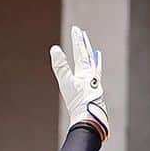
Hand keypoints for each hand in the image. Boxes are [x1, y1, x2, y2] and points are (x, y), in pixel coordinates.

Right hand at [50, 25, 108, 139]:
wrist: (89, 121)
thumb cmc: (78, 103)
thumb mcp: (66, 83)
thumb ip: (61, 66)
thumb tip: (54, 49)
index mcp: (85, 73)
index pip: (80, 53)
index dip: (77, 41)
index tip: (76, 29)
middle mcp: (92, 77)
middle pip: (88, 57)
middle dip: (84, 46)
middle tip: (83, 35)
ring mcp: (94, 86)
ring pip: (94, 68)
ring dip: (92, 59)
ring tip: (95, 54)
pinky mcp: (94, 96)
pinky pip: (95, 81)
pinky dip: (95, 75)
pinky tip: (95, 78)